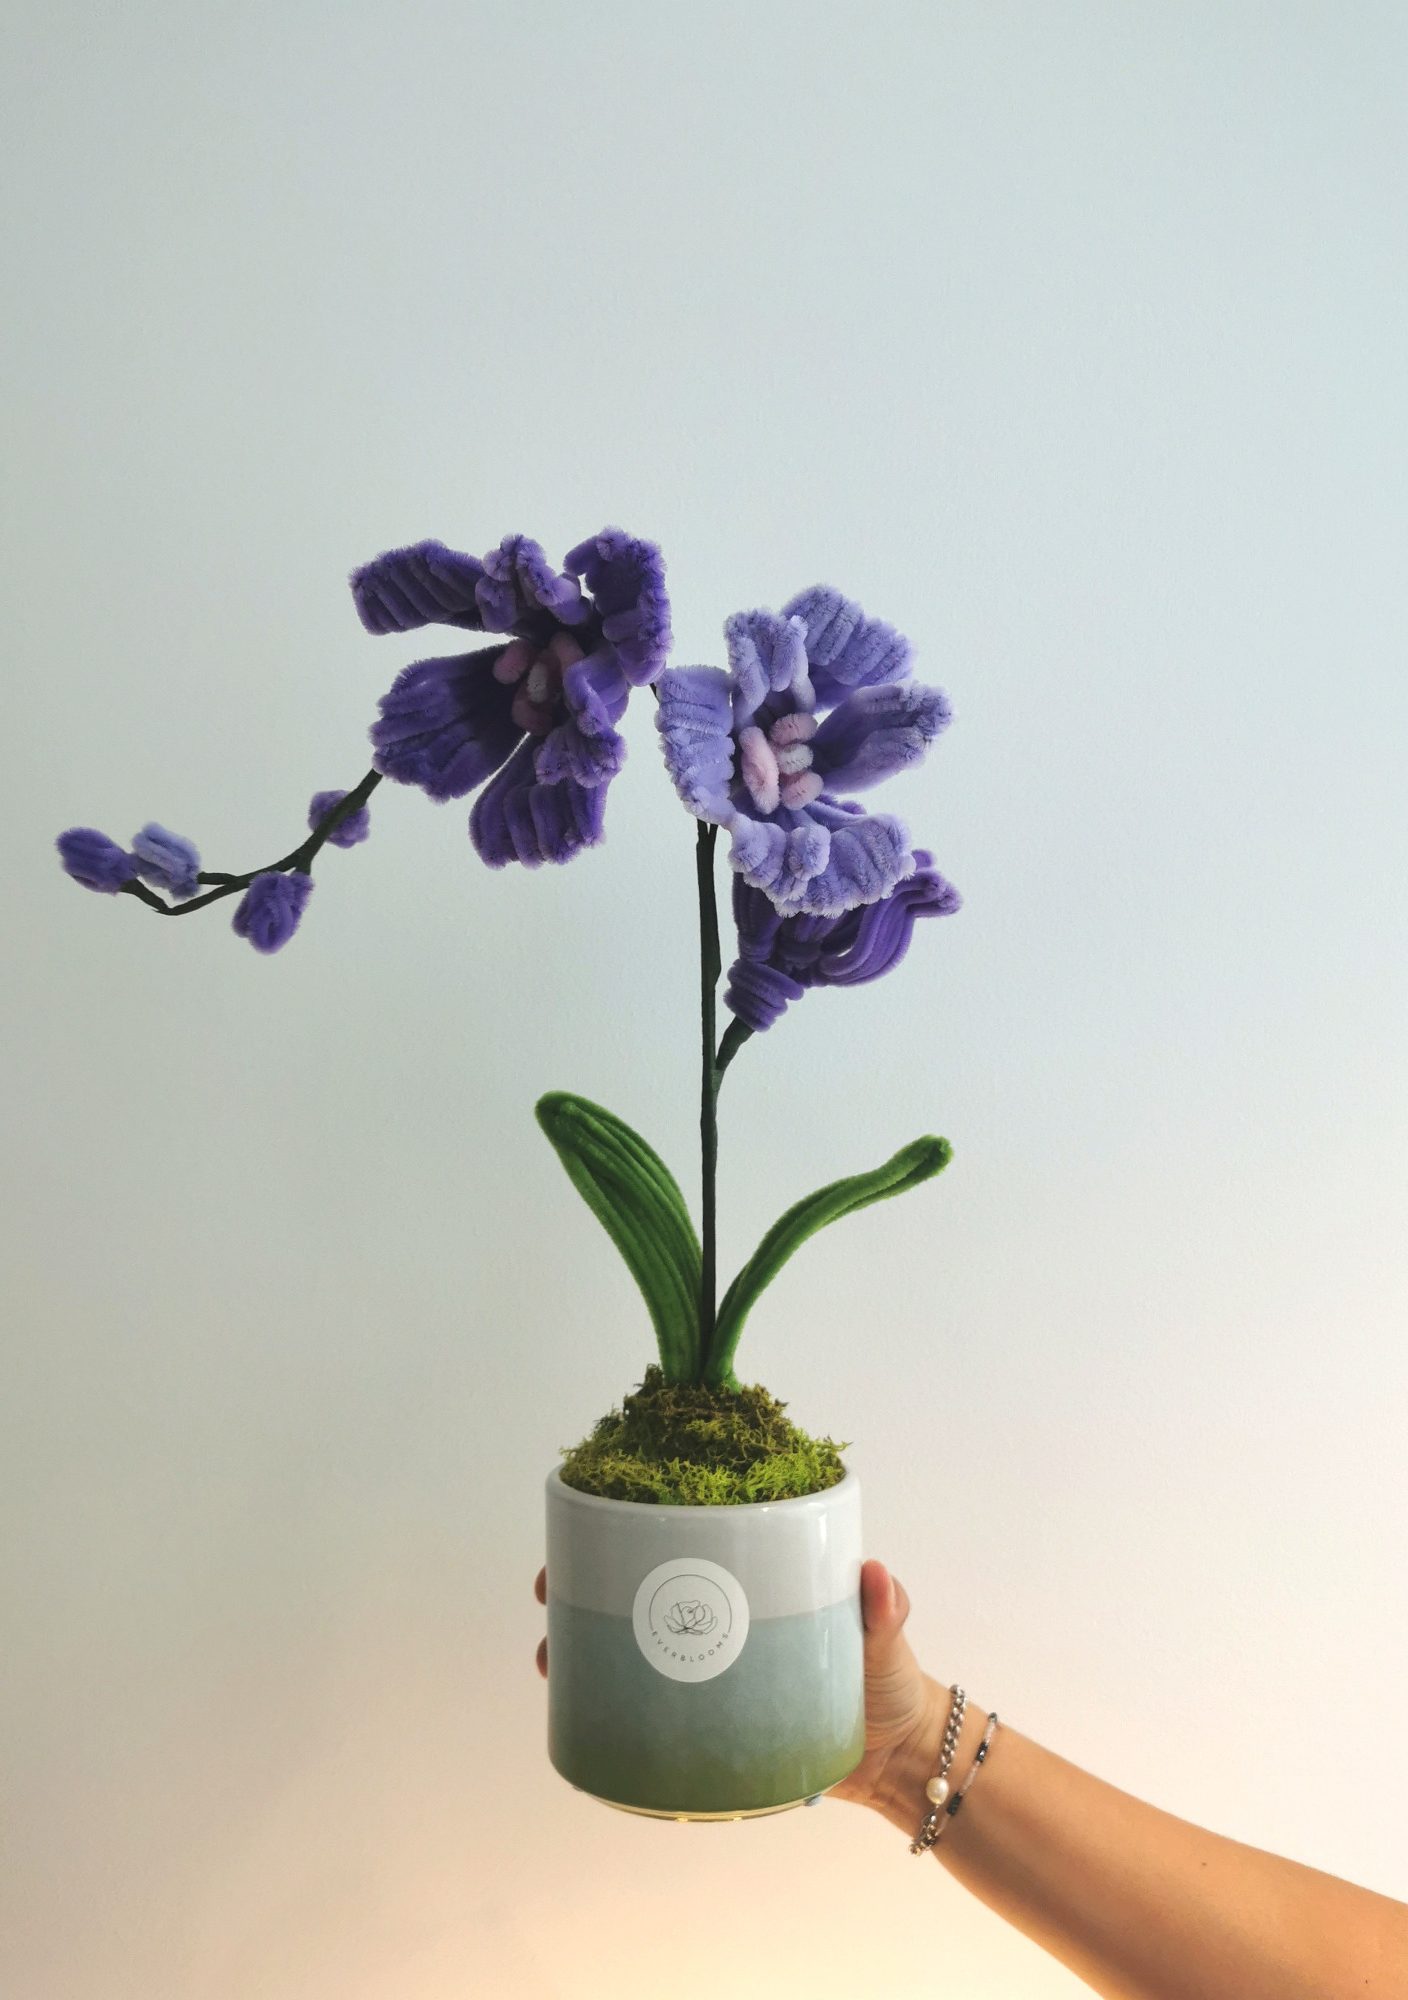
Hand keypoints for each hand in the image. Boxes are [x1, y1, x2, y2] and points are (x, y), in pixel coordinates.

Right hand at [532, 1555, 942, 1815]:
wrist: (896, 1760)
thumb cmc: (890, 1679)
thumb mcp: (886, 1637)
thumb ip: (885, 1608)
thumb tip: (875, 1575)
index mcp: (757, 1579)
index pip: (687, 1536)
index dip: (633, 1522)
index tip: (590, 1517)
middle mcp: (722, 1618)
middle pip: (638, 1587)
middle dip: (585, 1582)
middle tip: (552, 1590)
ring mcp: (710, 1671)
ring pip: (629, 1646)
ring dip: (582, 1643)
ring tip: (552, 1654)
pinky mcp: (708, 1724)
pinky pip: (647, 1708)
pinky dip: (606, 1705)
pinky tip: (578, 1709)